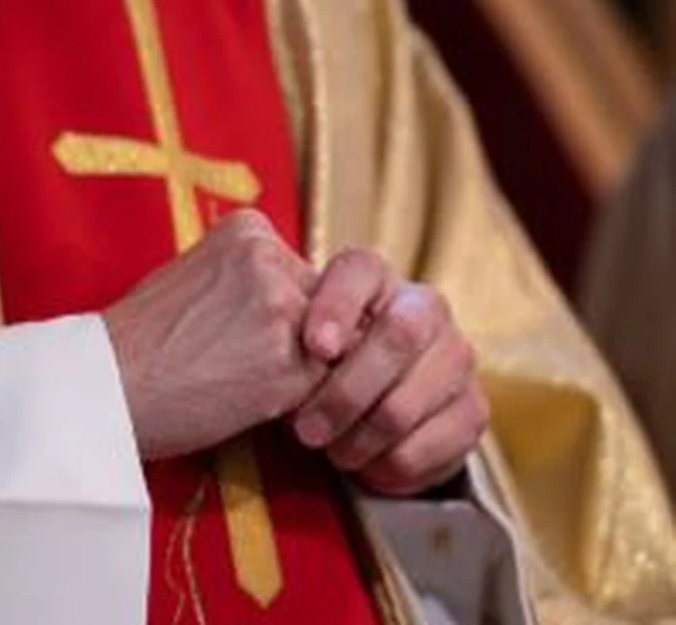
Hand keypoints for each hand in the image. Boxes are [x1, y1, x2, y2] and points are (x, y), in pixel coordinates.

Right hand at [104, 209, 324, 459]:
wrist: (103, 387)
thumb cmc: (139, 345)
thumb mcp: (195, 279)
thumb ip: (249, 282)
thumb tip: (304, 306)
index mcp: (248, 229)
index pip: (304, 278)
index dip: (277, 318)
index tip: (231, 335)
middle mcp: (271, 257)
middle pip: (327, 312)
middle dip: (298, 346)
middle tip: (238, 366)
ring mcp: (283, 307)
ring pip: (331, 353)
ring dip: (298, 378)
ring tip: (237, 384)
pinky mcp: (290, 362)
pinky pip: (323, 389)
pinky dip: (294, 405)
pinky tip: (244, 402)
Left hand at [291, 248, 487, 494]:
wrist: (366, 416)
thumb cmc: (316, 372)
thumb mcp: (293, 348)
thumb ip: (283, 333)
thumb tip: (263, 340)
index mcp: (375, 281)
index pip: (360, 269)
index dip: (337, 305)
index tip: (314, 348)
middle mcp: (425, 309)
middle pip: (400, 334)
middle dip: (346, 392)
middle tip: (306, 430)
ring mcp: (455, 358)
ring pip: (408, 402)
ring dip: (361, 438)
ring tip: (332, 452)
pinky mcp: (472, 410)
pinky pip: (431, 445)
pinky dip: (389, 466)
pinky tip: (367, 467)